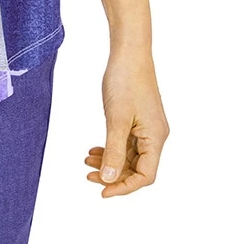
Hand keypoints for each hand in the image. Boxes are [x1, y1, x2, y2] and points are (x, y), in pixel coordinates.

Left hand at [84, 49, 169, 197]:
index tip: (102, 191)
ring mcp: (147, 127)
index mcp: (156, 138)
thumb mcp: (116, 119)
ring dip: (110, 161)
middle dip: (114, 175)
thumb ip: (114, 151)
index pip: (145, 176)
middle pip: (137, 169)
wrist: (129, 52)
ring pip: (130, 156)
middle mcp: (155, 136)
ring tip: (87, 161)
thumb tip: (109, 179)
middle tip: (88, 176)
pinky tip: (95, 149)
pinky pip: (127, 142)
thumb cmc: (125, 81)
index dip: (124, 187)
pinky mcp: (138, 119)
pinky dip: (111, 148)